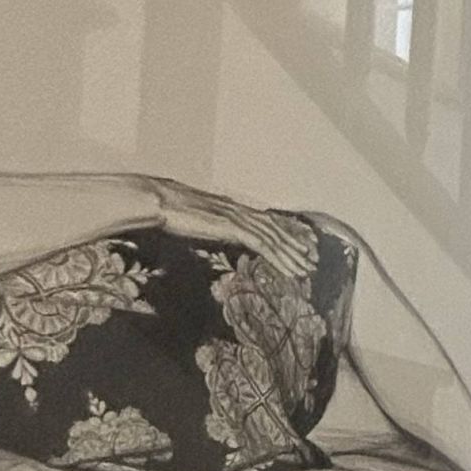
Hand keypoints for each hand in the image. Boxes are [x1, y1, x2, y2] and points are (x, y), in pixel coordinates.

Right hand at [153, 186, 319, 286]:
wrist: (158, 200)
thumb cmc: (171, 212)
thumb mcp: (197, 220)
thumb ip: (212, 225)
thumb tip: (216, 233)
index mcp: (233, 208)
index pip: (267, 221)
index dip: (285, 234)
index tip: (299, 247)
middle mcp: (240, 210)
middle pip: (276, 229)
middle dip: (296, 246)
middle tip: (312, 262)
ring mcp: (238, 217)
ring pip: (274, 238)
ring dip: (291, 255)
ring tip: (305, 270)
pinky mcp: (233, 226)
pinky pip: (262, 244)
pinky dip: (278, 257)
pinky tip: (288, 269)